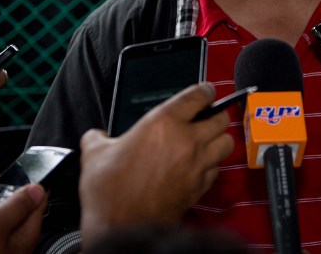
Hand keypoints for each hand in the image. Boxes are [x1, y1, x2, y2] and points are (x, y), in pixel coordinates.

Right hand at [79, 84, 233, 246]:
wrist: (121, 229)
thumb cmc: (109, 193)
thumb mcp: (94, 154)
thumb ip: (98, 137)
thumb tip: (96, 136)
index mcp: (163, 123)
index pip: (198, 96)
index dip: (205, 91)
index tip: (206, 91)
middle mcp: (186, 141)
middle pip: (221, 118)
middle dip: (216, 114)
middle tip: (206, 116)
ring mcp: (196, 165)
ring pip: (225, 143)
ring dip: (218, 139)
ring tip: (206, 140)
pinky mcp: (199, 187)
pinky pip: (216, 170)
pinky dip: (211, 165)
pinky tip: (197, 167)